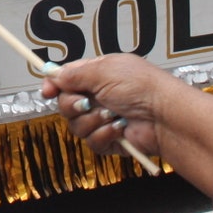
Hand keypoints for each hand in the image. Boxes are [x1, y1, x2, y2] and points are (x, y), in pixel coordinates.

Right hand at [40, 54, 171, 158]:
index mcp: (98, 75)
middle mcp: (99, 96)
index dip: (54, 84)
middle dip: (73, 105)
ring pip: (75, 125)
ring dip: (92, 120)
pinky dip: (104, 134)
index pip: (67, 78)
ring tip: (112, 115)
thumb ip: (75, 74)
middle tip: (87, 102)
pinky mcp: (109, 139)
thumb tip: (55, 75)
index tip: (47, 91)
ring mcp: (103, 119)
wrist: (165, 117)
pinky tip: (119, 128)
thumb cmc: (143, 88)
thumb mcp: (105, 71)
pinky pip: (91, 141)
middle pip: (66, 103)